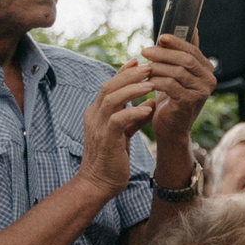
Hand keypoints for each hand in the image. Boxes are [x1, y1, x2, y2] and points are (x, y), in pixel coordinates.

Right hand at [76, 63, 158, 194]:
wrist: (98, 184)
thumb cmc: (112, 159)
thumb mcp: (124, 134)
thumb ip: (134, 118)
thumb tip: (150, 103)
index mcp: (96, 113)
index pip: (109, 86)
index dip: (123, 72)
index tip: (139, 61)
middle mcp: (93, 116)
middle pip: (108, 87)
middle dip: (129, 75)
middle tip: (149, 66)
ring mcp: (97, 127)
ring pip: (112, 99)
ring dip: (132, 89)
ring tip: (151, 84)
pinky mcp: (106, 139)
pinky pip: (118, 120)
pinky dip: (133, 112)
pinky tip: (148, 108)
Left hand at [138, 34, 215, 157]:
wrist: (171, 127)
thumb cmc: (170, 98)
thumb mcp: (176, 74)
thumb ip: (183, 54)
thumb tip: (192, 29)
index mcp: (206, 70)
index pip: (193, 50)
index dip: (177, 42)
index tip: (160, 37)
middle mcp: (209, 80)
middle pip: (186, 59)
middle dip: (163, 53)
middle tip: (144, 51)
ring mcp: (202, 91)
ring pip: (177, 71)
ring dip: (157, 67)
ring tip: (142, 68)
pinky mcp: (190, 102)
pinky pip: (170, 85)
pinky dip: (155, 81)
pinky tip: (144, 81)